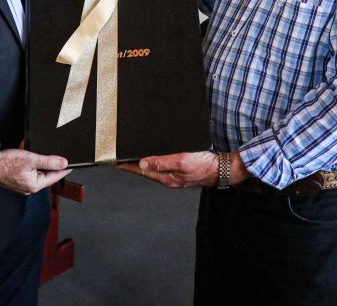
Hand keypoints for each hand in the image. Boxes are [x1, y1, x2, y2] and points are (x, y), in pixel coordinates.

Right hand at [0, 149, 70, 194]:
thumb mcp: (31, 159)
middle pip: (46, 174)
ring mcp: (23, 184)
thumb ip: (49, 161)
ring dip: (40, 162)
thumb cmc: (6, 163)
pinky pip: (29, 171)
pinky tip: (29, 154)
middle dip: (50, 164)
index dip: (64, 169)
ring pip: (37, 172)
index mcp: (35, 185)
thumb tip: (63, 163)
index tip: (72, 164)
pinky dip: (31, 163)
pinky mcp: (17, 179)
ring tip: (40, 153)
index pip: (55, 177)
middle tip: (57, 155)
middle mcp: (29, 187)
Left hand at [118, 150, 249, 188]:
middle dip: (131, 165)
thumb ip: (162, 162)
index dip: (126, 166)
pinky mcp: (180, 173)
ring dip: (141, 163)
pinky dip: (153, 162)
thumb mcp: (182, 161)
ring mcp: (174, 177)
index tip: (113, 161)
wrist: (223, 169)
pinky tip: (152, 157)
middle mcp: (168, 179)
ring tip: (130, 157)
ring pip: (152, 170)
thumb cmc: (204, 165)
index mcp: (166, 177)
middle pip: (144, 171)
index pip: (141, 171)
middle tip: (118, 157)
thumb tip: (142, 163)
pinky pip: (161, 167)